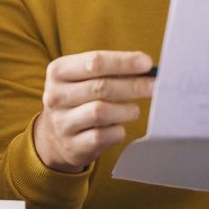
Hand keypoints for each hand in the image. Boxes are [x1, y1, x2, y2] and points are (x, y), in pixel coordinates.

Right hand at [33, 50, 154, 172]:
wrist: (54, 136)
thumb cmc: (78, 98)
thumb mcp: (83, 78)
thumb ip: (109, 69)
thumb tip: (145, 66)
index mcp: (58, 71)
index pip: (94, 62)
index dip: (123, 62)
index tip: (146, 64)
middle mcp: (55, 96)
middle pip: (100, 87)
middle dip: (132, 85)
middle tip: (154, 86)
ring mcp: (62, 122)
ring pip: (101, 112)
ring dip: (125, 110)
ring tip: (133, 110)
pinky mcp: (72, 145)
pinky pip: (103, 136)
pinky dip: (117, 130)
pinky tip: (118, 126)